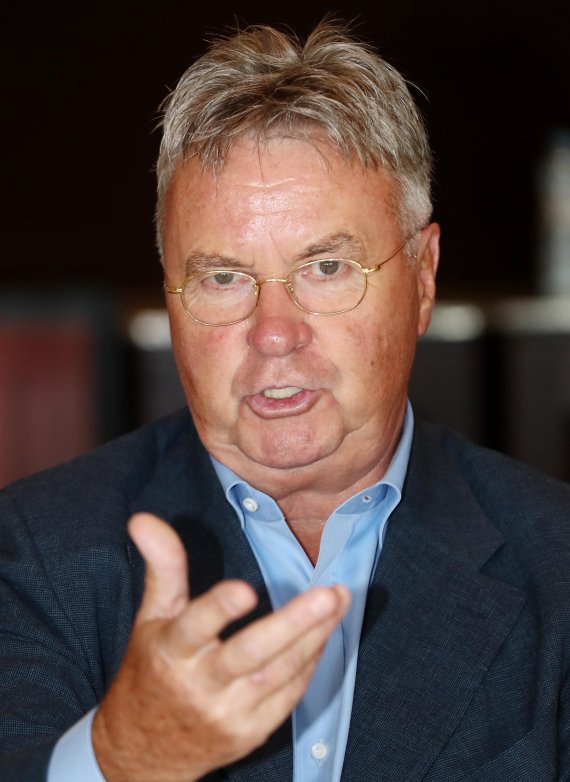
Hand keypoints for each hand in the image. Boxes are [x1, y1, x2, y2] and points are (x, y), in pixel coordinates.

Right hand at [92, 513, 349, 781]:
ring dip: (315, 636)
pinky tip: (324, 633)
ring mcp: (228, 714)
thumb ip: (162, 567)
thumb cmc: (150, 672)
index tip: (245, 590)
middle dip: (294, 624)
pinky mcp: (250, 732)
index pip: (195, 627)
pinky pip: (288, 695)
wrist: (141, 752)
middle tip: (328, 594)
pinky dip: (309, 662)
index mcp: (171, 652)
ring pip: (280, 674)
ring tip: (339, 601)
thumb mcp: (150, 618)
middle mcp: (199, 686)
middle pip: (251, 655)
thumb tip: (144, 518)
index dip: (219, 609)